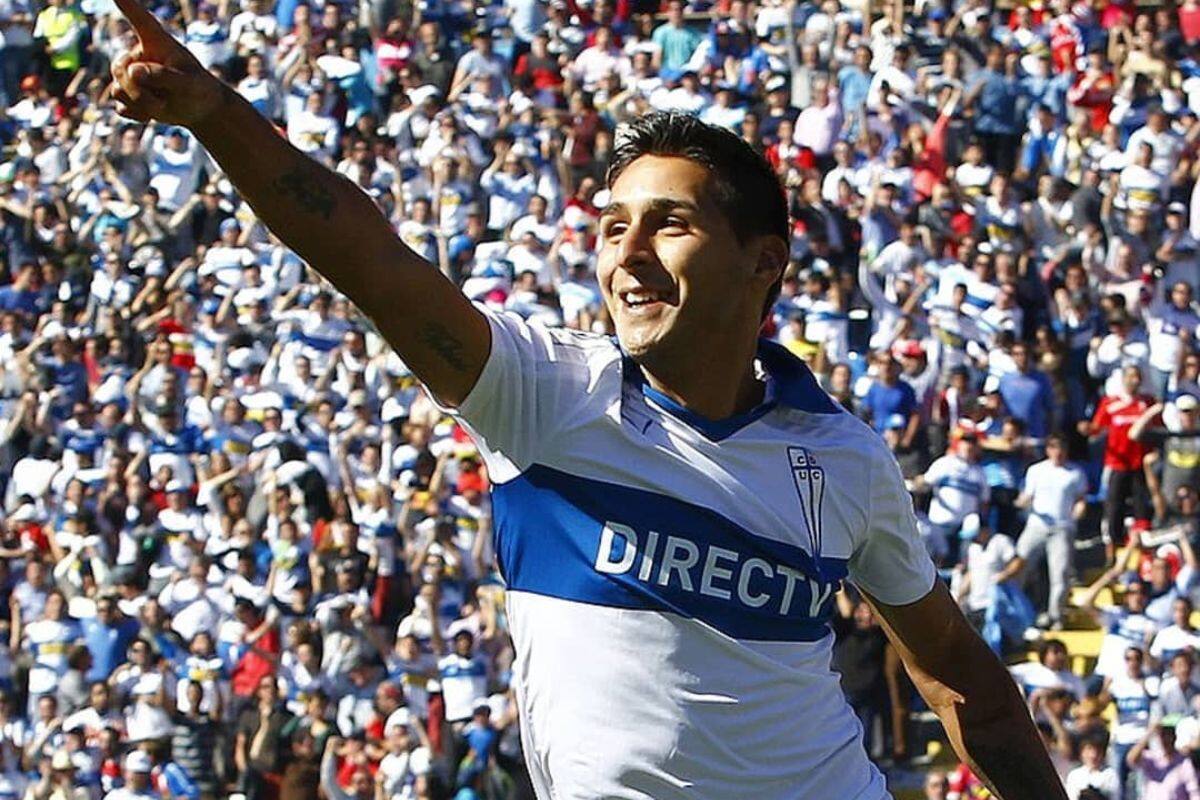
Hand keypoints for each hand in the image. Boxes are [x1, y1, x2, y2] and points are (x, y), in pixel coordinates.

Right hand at [110, 0, 226, 126]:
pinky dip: (136, 114)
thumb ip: (164, 76)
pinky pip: (119, 106)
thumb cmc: (200, 91)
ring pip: (117, 90)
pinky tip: (152, 115)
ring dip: (141, 104)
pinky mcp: (128, 93)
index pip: (140, 20)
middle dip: (139, 91)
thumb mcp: (190, 85)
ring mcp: (132, 74)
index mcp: (157, 43)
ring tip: (164, 105)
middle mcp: (140, 55)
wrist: (199, 110)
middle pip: (120, 69)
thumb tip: (133, 70)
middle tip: (164, 100)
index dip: (127, 5)